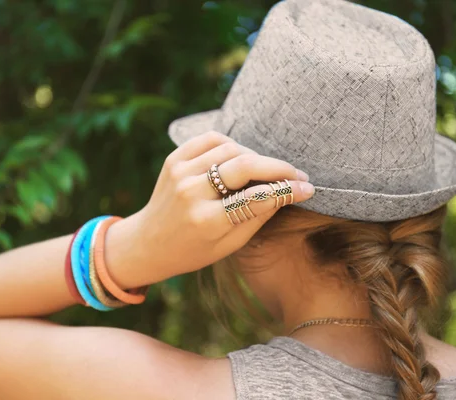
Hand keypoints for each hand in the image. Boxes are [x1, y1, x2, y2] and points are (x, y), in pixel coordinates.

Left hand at [128, 131, 314, 282]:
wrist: (147, 243)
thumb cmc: (193, 250)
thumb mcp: (229, 244)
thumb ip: (257, 216)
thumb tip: (287, 192)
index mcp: (206, 221)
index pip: (257, 198)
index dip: (287, 191)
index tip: (308, 189)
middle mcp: (191, 193)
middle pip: (245, 166)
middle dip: (278, 167)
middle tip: (297, 175)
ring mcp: (180, 172)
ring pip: (231, 148)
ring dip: (255, 157)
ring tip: (266, 172)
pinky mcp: (174, 159)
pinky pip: (211, 139)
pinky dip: (232, 145)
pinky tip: (242, 157)